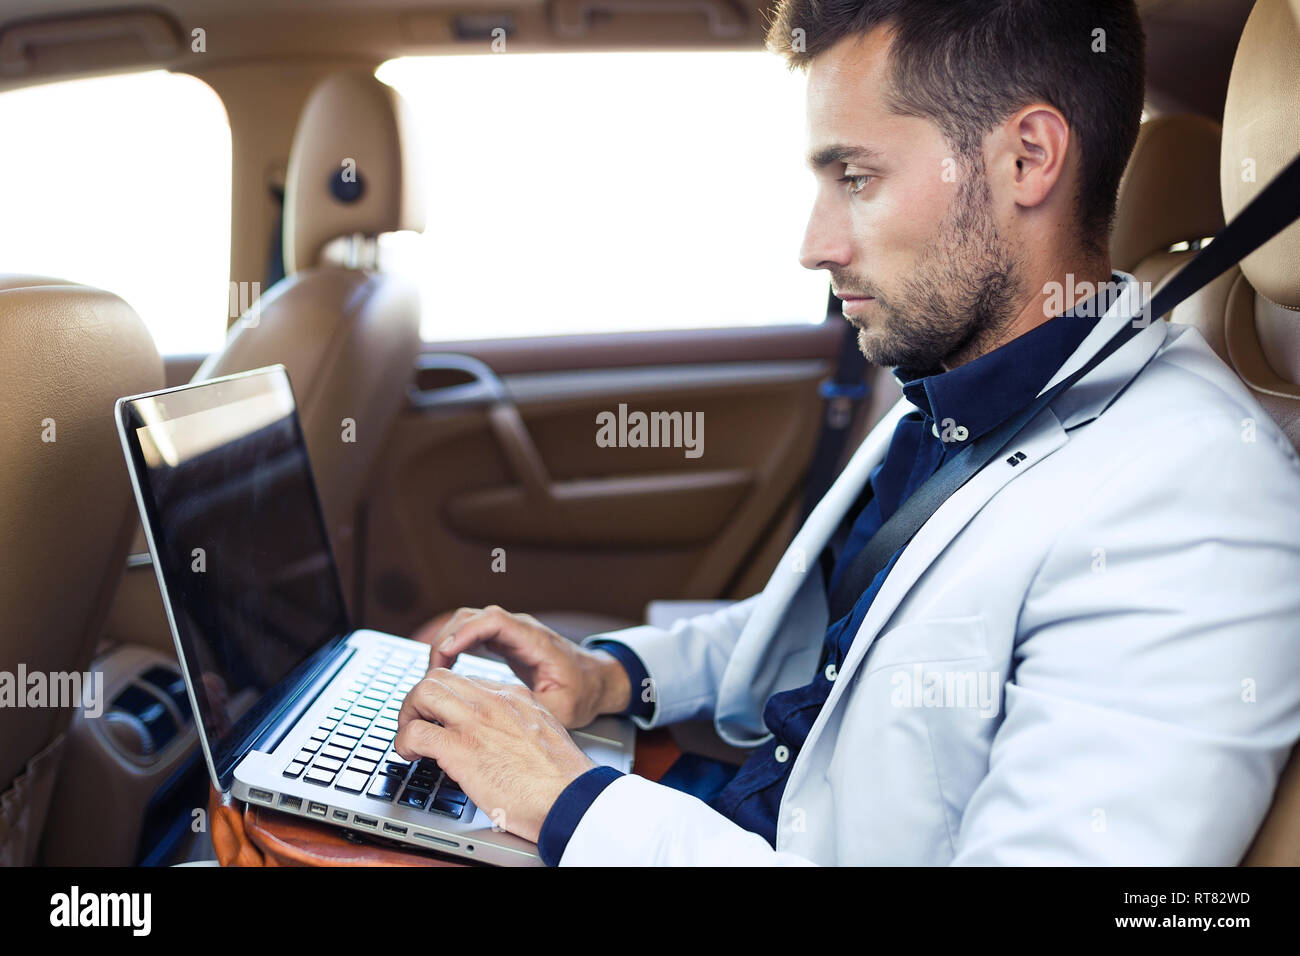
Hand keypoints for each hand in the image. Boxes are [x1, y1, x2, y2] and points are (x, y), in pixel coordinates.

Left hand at [394, 669, 596, 842]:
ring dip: (408, 715)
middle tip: (418, 723)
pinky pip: (416, 732)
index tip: (441, 718)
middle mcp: (493, 701)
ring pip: (423, 692)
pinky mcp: (461, 748)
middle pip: (439, 677)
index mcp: (514, 696)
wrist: (571, 796)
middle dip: (419, 699)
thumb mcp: (544, 732)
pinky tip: (411, 755)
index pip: (466, 681)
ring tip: (410, 737)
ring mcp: (476, 721)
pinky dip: (404, 742)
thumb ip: (519, 725)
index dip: (447, 700)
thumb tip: (499, 738)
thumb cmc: (562, 777)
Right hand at [410, 605, 630, 727]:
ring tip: (433, 672)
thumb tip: (501, 717)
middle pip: (474, 617)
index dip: (466, 633)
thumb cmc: (584, 691)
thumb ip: (533, 709)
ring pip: (470, 622)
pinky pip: (474, 633)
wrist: (598, 680)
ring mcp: (513, 633)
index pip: (493, 621)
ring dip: (448, 640)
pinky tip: (446, 667)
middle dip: (447, 637)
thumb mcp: (563, 707)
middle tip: (430, 671)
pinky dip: (456, 645)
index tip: (444, 651)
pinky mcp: (508, 641)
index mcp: (534, 641)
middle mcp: (521, 630)